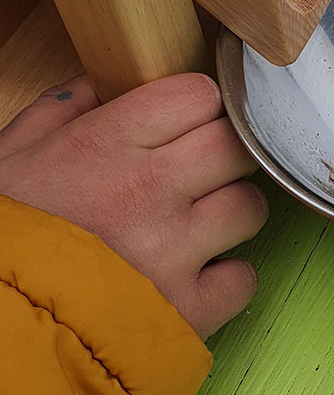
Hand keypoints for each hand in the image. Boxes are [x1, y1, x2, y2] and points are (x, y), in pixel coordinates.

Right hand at [0, 73, 267, 339]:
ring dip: (229, 214)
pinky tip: (191, 279)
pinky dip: (225, 280)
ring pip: (249, 206)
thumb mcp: (9, 160)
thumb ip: (61, 112)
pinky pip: (243, 279)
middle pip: (235, 145)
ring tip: (192, 229)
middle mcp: (148, 192)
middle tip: (198, 173)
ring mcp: (174, 252)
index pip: (197, 95)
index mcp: (103, 147)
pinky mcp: (188, 311)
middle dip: (222, 154)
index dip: (196, 107)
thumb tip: (108, 83)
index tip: (185, 124)